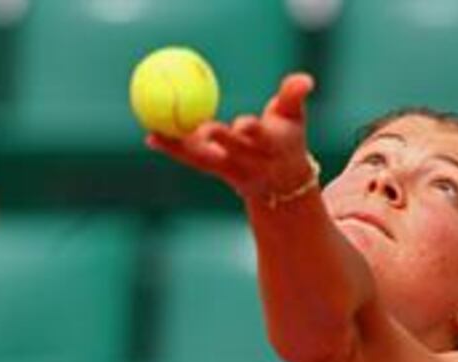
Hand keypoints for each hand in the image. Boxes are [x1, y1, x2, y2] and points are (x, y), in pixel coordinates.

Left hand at [146, 73, 316, 201]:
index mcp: (270, 147)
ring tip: (158, 135)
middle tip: (199, 128)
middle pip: (230, 152)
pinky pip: (190, 160)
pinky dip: (172, 148)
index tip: (243, 125)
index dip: (250, 132)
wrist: (281, 184)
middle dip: (216, 142)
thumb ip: (295, 96)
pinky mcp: (213, 171)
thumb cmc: (286, 140)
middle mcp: (248, 162)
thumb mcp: (295, 118)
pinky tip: (152, 137)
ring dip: (182, 147)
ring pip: (204, 159)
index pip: (260, 139)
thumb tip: (305, 81)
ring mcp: (229, 170)